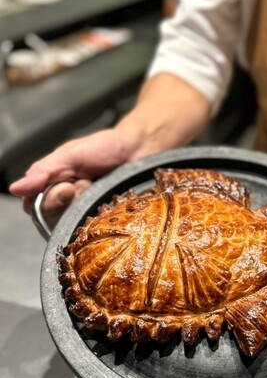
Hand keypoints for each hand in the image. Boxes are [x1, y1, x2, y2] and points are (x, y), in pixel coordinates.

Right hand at [9, 128, 136, 229]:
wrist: (139, 147)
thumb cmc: (105, 148)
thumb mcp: (70, 155)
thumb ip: (44, 171)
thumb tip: (16, 188)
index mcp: (53, 186)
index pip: (35, 208)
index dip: (48, 201)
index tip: (66, 186)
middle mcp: (67, 204)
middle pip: (52, 219)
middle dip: (67, 201)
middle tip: (84, 184)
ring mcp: (86, 213)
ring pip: (72, 225)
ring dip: (84, 205)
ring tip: (97, 187)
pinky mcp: (104, 220)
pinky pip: (93, 229)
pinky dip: (99, 215)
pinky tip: (108, 201)